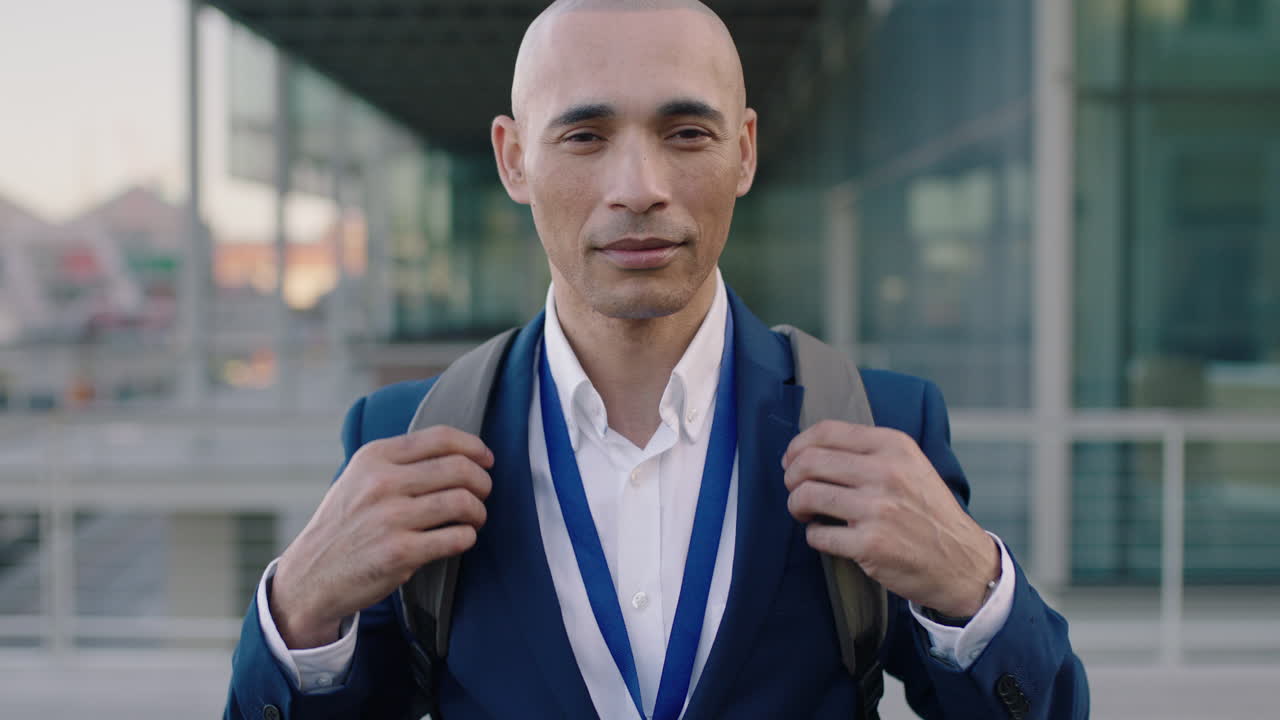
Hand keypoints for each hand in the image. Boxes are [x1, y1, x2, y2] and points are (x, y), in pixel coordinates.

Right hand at [270, 426, 493, 648]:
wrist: (311, 576)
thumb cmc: (345, 525)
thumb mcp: (359, 478)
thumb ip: (400, 462)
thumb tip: (460, 452)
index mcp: (374, 457)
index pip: (440, 437)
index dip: (474, 446)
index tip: (486, 459)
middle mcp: (381, 482)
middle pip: (459, 468)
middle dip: (482, 482)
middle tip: (482, 494)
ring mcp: (390, 518)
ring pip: (463, 501)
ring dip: (478, 512)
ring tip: (473, 519)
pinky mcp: (400, 552)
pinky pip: (457, 537)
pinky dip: (467, 537)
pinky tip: (460, 539)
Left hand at [783, 421, 999, 617]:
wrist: (961, 562)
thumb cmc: (927, 511)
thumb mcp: (910, 465)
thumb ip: (868, 451)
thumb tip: (808, 448)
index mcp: (894, 445)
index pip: (825, 431)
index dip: (797, 446)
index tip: (792, 461)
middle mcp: (886, 472)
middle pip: (808, 463)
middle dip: (791, 477)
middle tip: (795, 490)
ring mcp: (878, 509)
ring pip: (805, 496)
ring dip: (796, 507)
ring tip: (806, 513)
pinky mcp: (870, 544)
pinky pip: (817, 534)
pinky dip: (814, 536)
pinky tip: (828, 536)